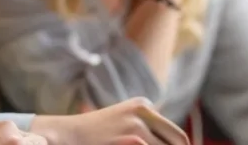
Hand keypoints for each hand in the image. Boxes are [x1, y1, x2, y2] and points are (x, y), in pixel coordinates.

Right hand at [30, 98, 187, 144]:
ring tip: (129, 144)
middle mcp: (143, 112)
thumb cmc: (94, 137)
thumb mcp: (123, 125)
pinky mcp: (134, 140)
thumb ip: (147, 131)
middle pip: (179, 142)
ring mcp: (137, 126)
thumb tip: (182, 143)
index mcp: (143, 106)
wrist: (65, 135)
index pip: (177, 136)